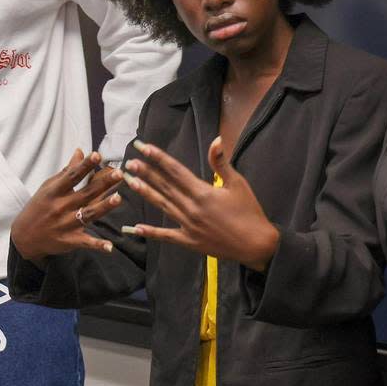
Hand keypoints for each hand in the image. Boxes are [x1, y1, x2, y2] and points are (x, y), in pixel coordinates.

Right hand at [10, 149, 123, 262]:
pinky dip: (97, 245)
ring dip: (103, 207)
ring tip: (118, 198)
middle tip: (119, 173)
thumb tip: (80, 151)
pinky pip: (85, 242)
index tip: (97, 155)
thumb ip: (67, 171)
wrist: (24, 237)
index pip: (71, 176)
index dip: (84, 166)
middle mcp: (60, 207)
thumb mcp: (49, 187)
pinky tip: (109, 247)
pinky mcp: (69, 241)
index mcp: (54, 192)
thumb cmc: (39, 207)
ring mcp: (65, 224)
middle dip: (102, 183)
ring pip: (87, 215)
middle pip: (85, 194)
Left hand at [120, 137, 278, 272]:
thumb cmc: (250, 212)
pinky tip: (135, 227)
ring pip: (162, 205)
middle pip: (164, 186)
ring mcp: (188, 226)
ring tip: (129, 181)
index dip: (158, 158)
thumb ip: (221, 163)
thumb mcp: (238, 184)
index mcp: (202, 192)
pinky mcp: (189, 241)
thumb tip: (216, 140)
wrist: (257, 245)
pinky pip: (166, 236)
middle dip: (146, 172)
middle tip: (129, 162)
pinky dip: (151, 231)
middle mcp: (192, 208)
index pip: (175, 171)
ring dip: (145, 192)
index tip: (143, 147)